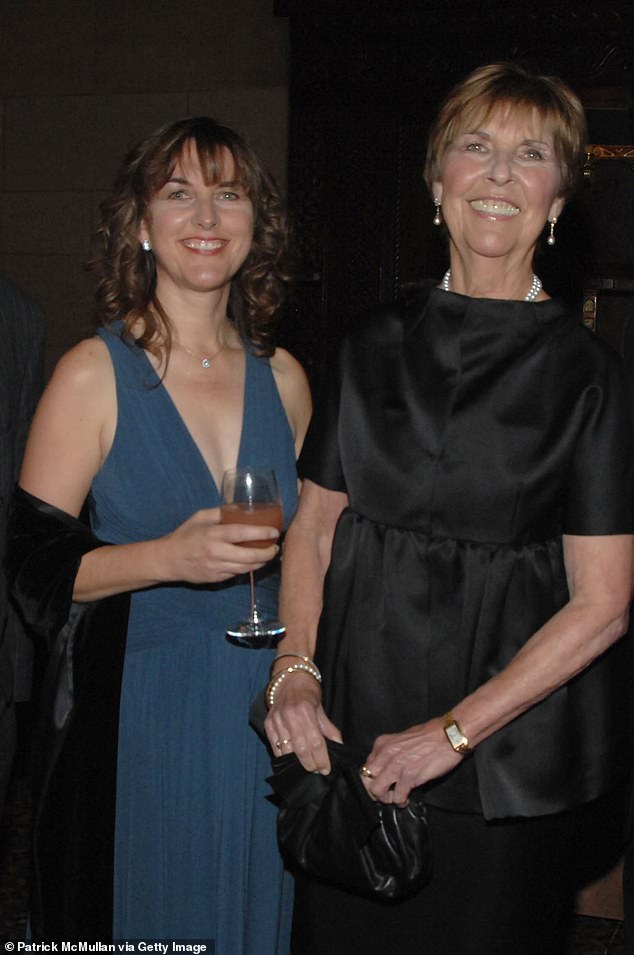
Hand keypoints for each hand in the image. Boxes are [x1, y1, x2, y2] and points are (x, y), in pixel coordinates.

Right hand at [157, 508, 278, 583]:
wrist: (167, 560)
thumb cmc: (184, 536)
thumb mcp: (199, 518)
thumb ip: (219, 513)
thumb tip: (240, 509)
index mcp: (212, 535)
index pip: (242, 534)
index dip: (261, 533)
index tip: (274, 532)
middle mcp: (216, 553)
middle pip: (249, 556)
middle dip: (267, 553)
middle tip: (275, 547)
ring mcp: (216, 568)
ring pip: (246, 568)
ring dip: (260, 562)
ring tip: (268, 555)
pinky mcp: (216, 579)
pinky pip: (237, 574)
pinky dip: (247, 568)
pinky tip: (253, 562)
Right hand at [264, 672, 341, 774]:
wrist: (289, 677)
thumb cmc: (307, 691)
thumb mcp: (321, 708)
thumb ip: (329, 729)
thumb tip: (339, 747)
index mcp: (305, 710)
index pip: (315, 742)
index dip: (321, 758)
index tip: (326, 768)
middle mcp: (289, 716)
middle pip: (301, 749)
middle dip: (310, 764)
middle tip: (317, 770)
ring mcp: (276, 720)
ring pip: (286, 751)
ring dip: (297, 763)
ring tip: (307, 767)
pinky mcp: (267, 724)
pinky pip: (275, 747)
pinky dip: (284, 757)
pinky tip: (292, 760)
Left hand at [360, 718, 463, 804]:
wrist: (448, 735)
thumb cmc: (430, 735)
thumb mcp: (403, 738)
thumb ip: (391, 751)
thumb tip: (386, 765)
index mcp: (383, 743)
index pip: (366, 766)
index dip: (371, 778)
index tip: (379, 783)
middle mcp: (386, 754)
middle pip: (365, 779)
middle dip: (373, 790)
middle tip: (384, 794)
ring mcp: (396, 766)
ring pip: (377, 790)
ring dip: (386, 798)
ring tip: (396, 797)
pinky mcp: (409, 776)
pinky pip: (397, 796)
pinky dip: (401, 801)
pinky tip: (407, 799)